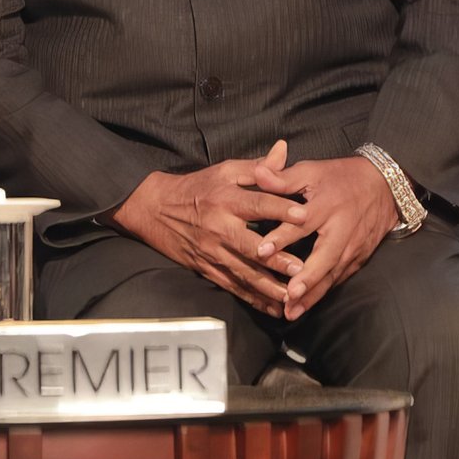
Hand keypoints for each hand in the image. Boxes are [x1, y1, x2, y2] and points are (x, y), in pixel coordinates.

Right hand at [111, 141, 306, 316]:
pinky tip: (273, 308)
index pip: (257, 203)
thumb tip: (284, 149)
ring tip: (292, 295)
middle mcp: (220, 227)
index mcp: (226, 199)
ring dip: (268, 286)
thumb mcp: (224, 170)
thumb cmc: (197, 187)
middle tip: (301, 268)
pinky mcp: (207, 269)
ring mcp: (213, 252)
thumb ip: (258, 166)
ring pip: (244, 273)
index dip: (281, 208)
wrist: (155, 209)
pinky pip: (233, 287)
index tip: (304, 215)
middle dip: (276, 259)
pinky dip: (253, 299)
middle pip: (251, 245)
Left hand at [250, 155, 399, 320]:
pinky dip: (323, 293)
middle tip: (289, 294)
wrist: (384, 187)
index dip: (282, 236)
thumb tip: (257, 172)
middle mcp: (341, 229)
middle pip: (325, 257)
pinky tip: (306, 307)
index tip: (262, 250)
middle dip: (307, 278)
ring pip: (332, 274)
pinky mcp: (358, 258)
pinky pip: (339, 279)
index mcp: (327, 205)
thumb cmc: (342, 177)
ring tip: (292, 311)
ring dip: (313, 295)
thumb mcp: (312, 170)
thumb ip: (283, 177)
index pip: (303, 222)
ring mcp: (352, 247)